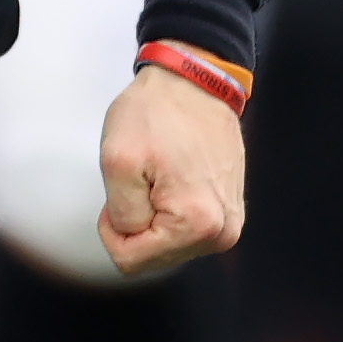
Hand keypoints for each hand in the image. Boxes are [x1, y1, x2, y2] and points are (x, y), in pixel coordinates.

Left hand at [98, 65, 246, 275]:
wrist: (195, 81)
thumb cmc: (154, 114)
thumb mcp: (117, 162)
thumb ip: (122, 217)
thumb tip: (136, 238)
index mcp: (196, 224)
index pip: (129, 261)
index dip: (113, 227)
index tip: (126, 186)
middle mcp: (222, 232)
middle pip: (152, 258)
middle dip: (136, 222)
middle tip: (144, 177)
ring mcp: (230, 223)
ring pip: (167, 246)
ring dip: (153, 215)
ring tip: (161, 174)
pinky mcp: (230, 211)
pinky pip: (184, 231)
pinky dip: (170, 209)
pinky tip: (175, 176)